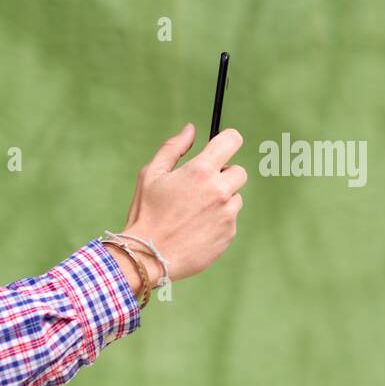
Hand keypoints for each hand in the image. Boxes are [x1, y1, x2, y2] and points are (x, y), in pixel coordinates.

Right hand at [122, 123, 247, 281]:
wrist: (148, 256)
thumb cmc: (146, 214)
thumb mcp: (151, 175)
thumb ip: (173, 148)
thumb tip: (191, 129)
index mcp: (200, 171)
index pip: (232, 140)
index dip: (226, 142)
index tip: (218, 149)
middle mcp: (219, 190)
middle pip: (238, 171)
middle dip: (222, 176)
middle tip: (198, 189)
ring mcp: (227, 214)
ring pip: (235, 198)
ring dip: (221, 201)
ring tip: (193, 214)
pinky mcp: (229, 234)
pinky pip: (230, 220)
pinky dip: (217, 222)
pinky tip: (195, 229)